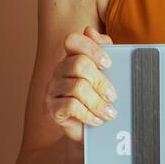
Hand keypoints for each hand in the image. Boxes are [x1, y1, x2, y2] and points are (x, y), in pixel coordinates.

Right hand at [45, 26, 116, 142]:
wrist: (92, 131)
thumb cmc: (100, 98)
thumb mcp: (109, 75)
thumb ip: (105, 50)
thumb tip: (91, 31)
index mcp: (72, 57)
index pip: (73, 41)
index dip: (92, 49)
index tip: (108, 64)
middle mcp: (60, 70)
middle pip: (79, 64)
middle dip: (101, 81)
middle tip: (113, 95)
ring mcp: (53, 89)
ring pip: (77, 87)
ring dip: (98, 102)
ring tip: (110, 113)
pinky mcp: (51, 108)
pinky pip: (70, 106)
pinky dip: (88, 114)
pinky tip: (97, 120)